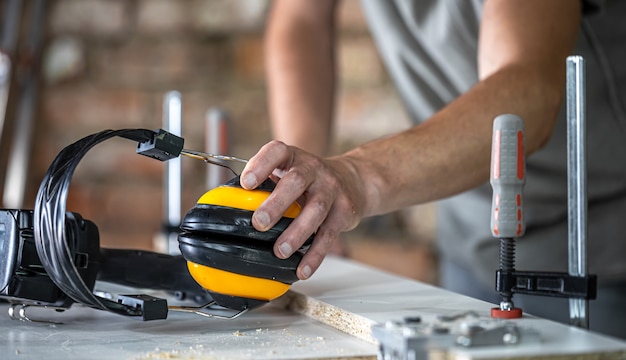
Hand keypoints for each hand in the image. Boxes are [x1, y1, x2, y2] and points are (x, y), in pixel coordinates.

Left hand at [240, 140, 364, 279]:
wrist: (352, 180)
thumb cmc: (309, 180)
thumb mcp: (288, 171)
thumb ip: (265, 184)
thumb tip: (231, 213)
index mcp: (293, 157)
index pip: (276, 152)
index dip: (260, 165)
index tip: (246, 183)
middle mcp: (313, 169)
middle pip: (296, 181)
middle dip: (277, 203)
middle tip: (259, 223)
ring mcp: (331, 189)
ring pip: (316, 209)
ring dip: (297, 232)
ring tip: (280, 251)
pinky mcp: (344, 211)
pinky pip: (329, 234)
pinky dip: (315, 254)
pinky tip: (302, 268)